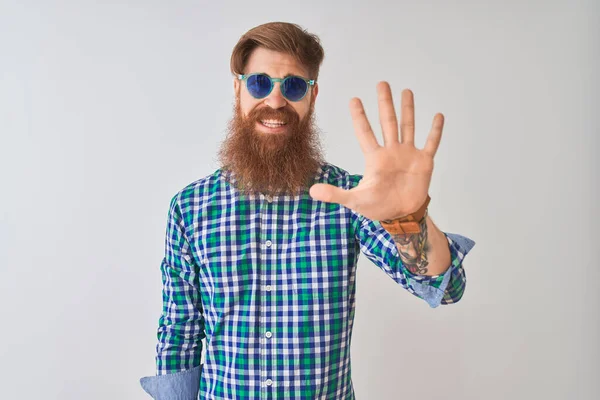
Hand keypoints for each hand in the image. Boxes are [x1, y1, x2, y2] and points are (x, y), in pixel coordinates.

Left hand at [309, 83, 443, 220]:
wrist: (400, 216)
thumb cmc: (377, 207)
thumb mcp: (354, 201)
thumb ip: (335, 195)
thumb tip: (312, 192)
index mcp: (375, 158)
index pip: (365, 132)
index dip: (359, 116)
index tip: (354, 99)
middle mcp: (391, 151)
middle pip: (387, 122)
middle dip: (384, 103)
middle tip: (382, 84)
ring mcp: (408, 155)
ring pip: (407, 127)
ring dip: (408, 110)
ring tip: (406, 91)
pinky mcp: (424, 162)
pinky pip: (431, 143)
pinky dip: (435, 131)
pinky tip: (438, 116)